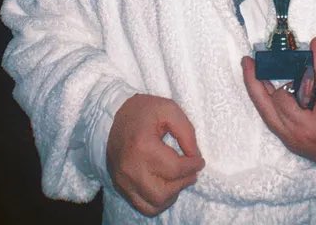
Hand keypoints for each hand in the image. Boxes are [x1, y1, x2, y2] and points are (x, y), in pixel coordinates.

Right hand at [106, 94, 204, 215]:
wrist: (115, 115)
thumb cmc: (145, 110)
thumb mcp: (169, 109)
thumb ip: (186, 132)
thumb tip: (195, 156)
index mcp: (142, 146)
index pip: (174, 168)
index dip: (193, 166)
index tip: (200, 160)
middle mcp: (130, 168)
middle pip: (163, 193)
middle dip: (183, 183)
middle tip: (191, 171)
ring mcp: (123, 180)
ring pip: (153, 204)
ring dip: (171, 195)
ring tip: (179, 179)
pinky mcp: (120, 186)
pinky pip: (142, 205)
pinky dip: (158, 201)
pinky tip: (166, 185)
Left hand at [242, 37, 315, 177]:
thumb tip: (314, 44)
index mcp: (301, 125)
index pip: (281, 96)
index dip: (286, 79)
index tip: (290, 65)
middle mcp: (289, 136)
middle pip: (262, 106)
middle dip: (252, 82)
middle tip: (246, 61)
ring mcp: (288, 141)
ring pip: (264, 114)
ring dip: (259, 93)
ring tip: (253, 72)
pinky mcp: (290, 143)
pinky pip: (272, 120)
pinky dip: (268, 104)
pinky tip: (267, 90)